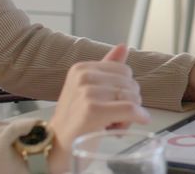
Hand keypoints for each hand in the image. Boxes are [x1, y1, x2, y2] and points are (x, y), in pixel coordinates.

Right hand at [47, 44, 149, 173]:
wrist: (55, 147)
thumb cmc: (76, 120)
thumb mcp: (90, 90)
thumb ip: (107, 67)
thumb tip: (124, 46)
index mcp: (82, 68)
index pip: (125, 71)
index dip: (125, 90)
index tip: (111, 104)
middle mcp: (83, 76)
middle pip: (131, 84)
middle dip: (128, 103)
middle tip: (111, 118)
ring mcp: (87, 92)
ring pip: (133, 97)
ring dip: (129, 115)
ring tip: (111, 124)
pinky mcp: (92, 110)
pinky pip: (130, 108)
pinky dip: (138, 116)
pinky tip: (137, 122)